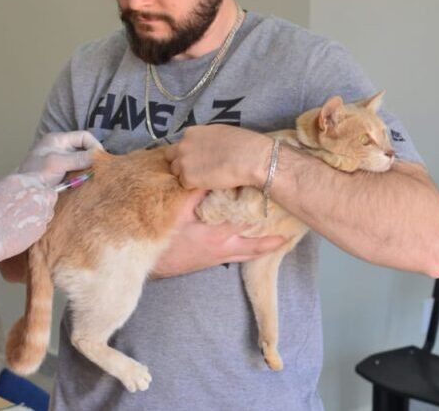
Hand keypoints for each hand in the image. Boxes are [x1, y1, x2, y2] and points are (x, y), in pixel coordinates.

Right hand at [0, 173, 55, 272]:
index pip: (39, 179)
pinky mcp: (42, 225)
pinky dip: (36, 226)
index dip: (36, 189)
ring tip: (23, 222)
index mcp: (20, 180)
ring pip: (48, 210)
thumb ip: (13, 189)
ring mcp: (40, 208)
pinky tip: (21, 231)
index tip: (32, 196)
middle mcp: (33, 191)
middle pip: (49, 193)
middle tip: (31, 210)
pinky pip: (43, 224)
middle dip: (43, 201)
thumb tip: (20, 192)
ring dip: (40, 214)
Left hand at [19, 131, 102, 186]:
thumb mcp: (58, 163)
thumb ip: (78, 159)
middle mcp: (60, 148)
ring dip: (88, 168)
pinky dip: (83, 176)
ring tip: (94, 176)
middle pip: (84, 149)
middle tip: (100, 169)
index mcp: (57, 140)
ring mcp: (61, 161)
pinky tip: (86, 182)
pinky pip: (77, 171)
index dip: (94, 146)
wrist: (24, 192)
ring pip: (81, 161)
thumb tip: (98, 156)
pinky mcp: (62, 174)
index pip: (83, 137)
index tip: (100, 159)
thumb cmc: (36, 173)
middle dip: (92, 158)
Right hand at [151, 190, 286, 277]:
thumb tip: (209, 175)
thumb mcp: (176, 213)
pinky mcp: (216, 260)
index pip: (243, 212)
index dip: (256, 198)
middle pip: (255, 232)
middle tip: (287, 211)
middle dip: (269, 222)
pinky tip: (267, 246)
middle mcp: (225, 244)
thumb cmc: (163, 238)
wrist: (151, 263)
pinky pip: (244, 256)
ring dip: (269, 242)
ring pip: (253, 249)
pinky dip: (257, 251)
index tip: (267, 185)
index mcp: (217, 230)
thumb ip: (194, 194)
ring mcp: (222, 254)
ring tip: (287, 235)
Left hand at [164, 125, 271, 191]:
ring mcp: (183, 162)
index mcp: (191, 132)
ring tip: (204, 178)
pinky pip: (185, 184)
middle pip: (171, 158)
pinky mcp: (188, 178)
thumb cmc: (243, 143)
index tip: (196, 159)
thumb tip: (204, 145)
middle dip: (180, 163)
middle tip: (195, 170)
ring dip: (186, 175)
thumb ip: (205, 138)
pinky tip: (207, 183)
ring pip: (176, 172)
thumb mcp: (219, 132)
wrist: (251, 158)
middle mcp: (183, 145)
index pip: (180, 144)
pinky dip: (193, 186)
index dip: (187, 153)